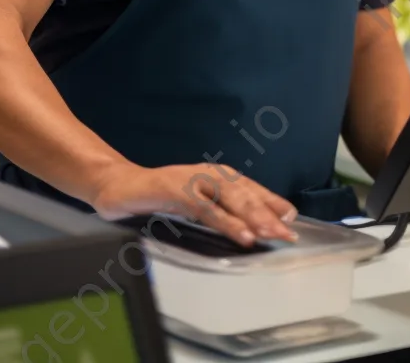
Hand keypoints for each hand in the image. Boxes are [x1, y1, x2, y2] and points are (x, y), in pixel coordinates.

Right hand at [91, 162, 298, 246]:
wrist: (117, 186)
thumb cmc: (157, 196)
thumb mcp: (194, 203)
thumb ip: (219, 210)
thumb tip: (250, 226)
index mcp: (214, 176)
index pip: (250, 188)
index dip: (271, 202)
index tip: (293, 218)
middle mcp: (207, 173)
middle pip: (244, 193)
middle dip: (268, 213)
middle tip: (289, 233)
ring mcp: (191, 179)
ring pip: (230, 198)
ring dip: (253, 216)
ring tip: (272, 233)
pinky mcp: (175, 189)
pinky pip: (206, 208)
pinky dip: (226, 221)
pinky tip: (241, 235)